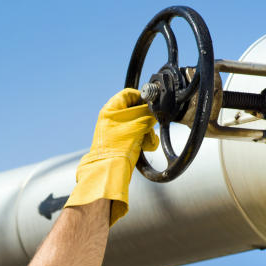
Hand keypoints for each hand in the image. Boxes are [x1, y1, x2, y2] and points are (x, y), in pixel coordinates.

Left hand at [64, 89, 158, 225]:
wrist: (111, 170)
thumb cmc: (119, 146)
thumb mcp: (137, 124)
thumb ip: (148, 113)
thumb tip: (155, 109)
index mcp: (111, 109)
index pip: (128, 94)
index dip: (141, 97)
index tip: (151, 104)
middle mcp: (113, 119)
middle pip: (136, 110)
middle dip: (147, 119)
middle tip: (150, 125)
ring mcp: (118, 131)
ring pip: (140, 124)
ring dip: (148, 132)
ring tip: (148, 140)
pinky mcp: (123, 143)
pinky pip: (138, 136)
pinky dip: (144, 141)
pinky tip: (146, 147)